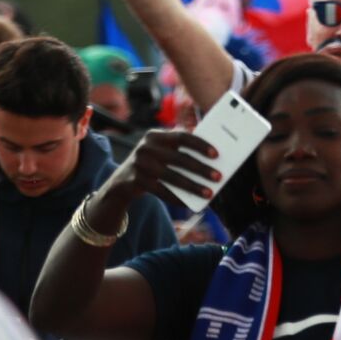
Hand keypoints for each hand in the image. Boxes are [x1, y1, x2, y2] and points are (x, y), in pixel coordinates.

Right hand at [102, 129, 220, 212]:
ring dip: (193, 186)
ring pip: (172, 177)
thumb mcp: (162, 151)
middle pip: (179, 158)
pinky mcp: (135, 181)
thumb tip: (212, 157)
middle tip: (219, 177)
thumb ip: (180, 149)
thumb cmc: (153, 163)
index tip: (216, 154)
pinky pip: (161, 191)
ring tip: (209, 193)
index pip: (182, 136)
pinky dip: (176, 198)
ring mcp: (139, 164)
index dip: (200, 145)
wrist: (122, 181)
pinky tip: (189, 204)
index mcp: (155, 135)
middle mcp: (146, 147)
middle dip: (201, 169)